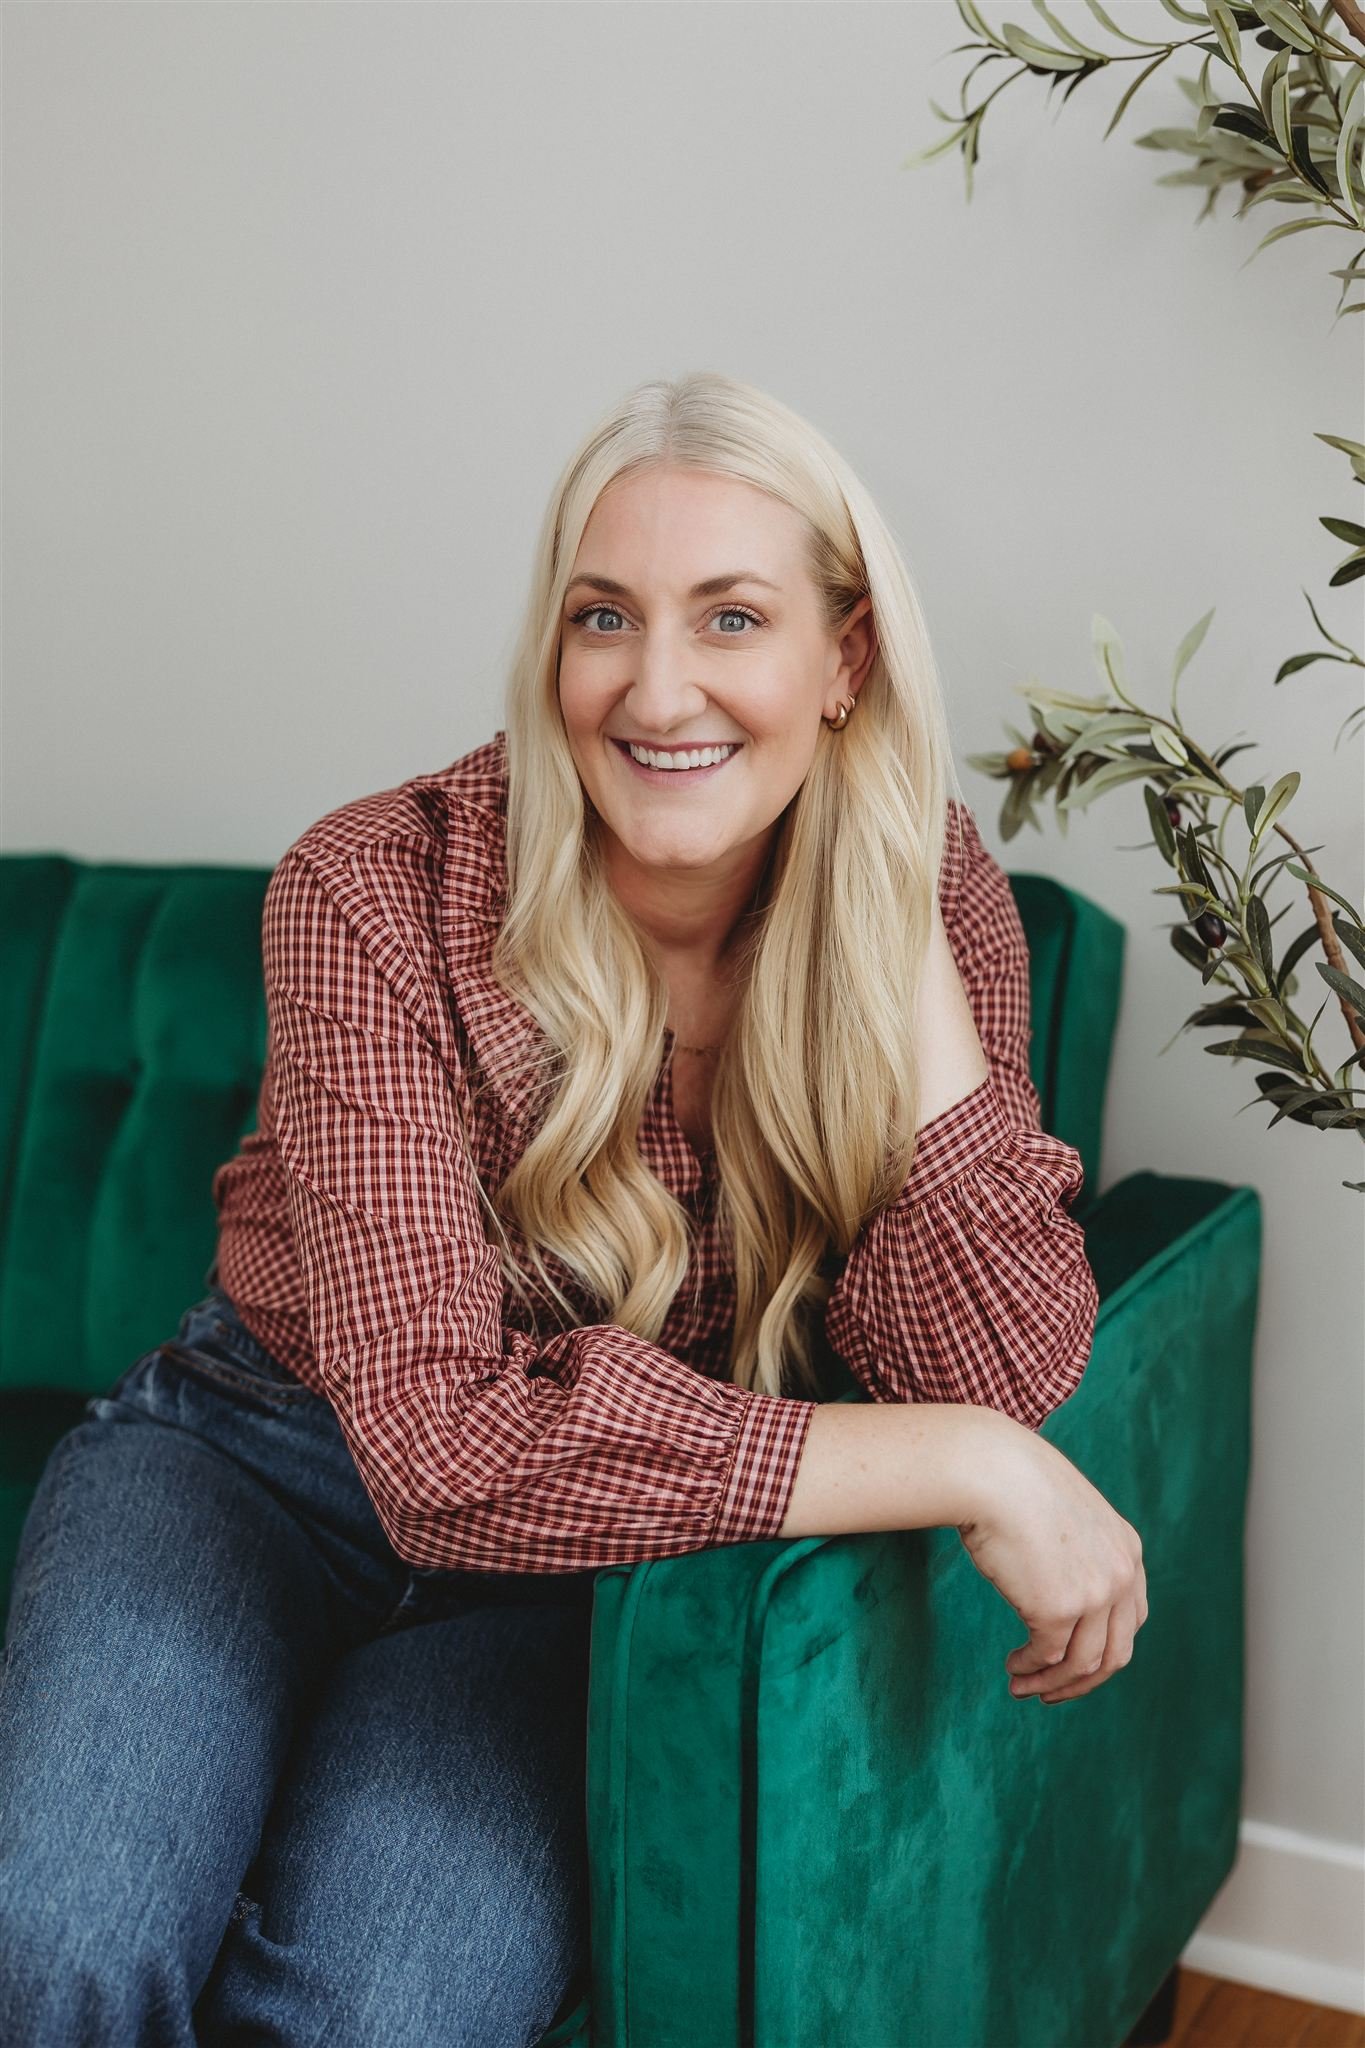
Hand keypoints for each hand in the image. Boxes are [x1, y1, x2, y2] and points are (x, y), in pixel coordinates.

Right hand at [955, 1419, 1147, 1705]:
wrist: (991, 1470)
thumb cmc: (1013, 1484)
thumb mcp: (1066, 1515)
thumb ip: (1077, 1551)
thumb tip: (1059, 1587)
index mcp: (1127, 1550)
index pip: (1131, 1620)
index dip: (1104, 1650)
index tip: (1075, 1664)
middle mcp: (1120, 1575)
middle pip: (1115, 1653)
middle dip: (1083, 1681)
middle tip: (1053, 1693)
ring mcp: (1093, 1594)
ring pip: (1082, 1664)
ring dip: (1051, 1683)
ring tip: (1023, 1687)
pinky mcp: (1058, 1608)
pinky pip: (1047, 1656)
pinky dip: (1030, 1669)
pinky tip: (1013, 1667)